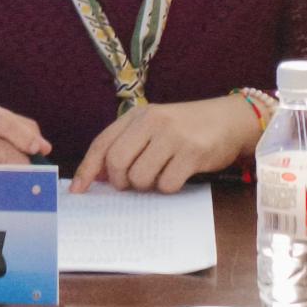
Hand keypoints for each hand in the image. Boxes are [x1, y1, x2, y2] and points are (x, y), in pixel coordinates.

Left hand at [70, 96, 260, 193]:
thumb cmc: (186, 127)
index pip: (102, 143)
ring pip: (140, 177)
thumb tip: (99, 176)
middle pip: (117, 163)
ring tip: (160, 174)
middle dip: (120, 182)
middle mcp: (152, 121)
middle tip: (132, 184)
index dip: (87, 169)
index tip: (78, 191)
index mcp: (137, 115)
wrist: (229, 119)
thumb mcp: (154, 127)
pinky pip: (167, 184)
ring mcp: (172, 136)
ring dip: (147, 185)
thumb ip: (127, 144)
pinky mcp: (192, 152)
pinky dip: (169, 187)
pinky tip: (179, 174)